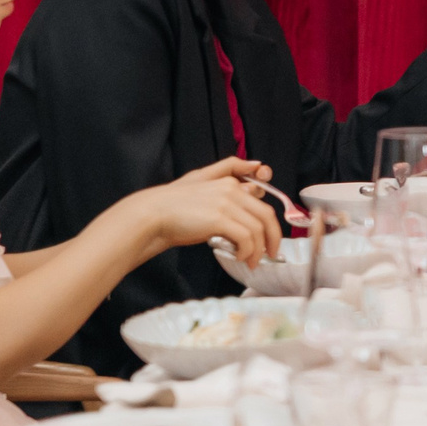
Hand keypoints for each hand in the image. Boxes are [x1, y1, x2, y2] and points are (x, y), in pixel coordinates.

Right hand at [126, 157, 279, 264]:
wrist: (152, 215)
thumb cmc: (175, 204)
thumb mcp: (201, 179)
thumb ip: (227, 170)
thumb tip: (256, 164)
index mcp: (229, 181)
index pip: (262, 196)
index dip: (270, 216)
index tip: (270, 233)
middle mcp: (231, 189)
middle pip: (266, 214)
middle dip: (273, 237)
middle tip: (271, 253)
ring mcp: (226, 203)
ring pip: (258, 229)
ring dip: (258, 250)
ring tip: (251, 261)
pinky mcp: (219, 219)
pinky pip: (246, 238)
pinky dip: (247, 251)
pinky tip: (240, 257)